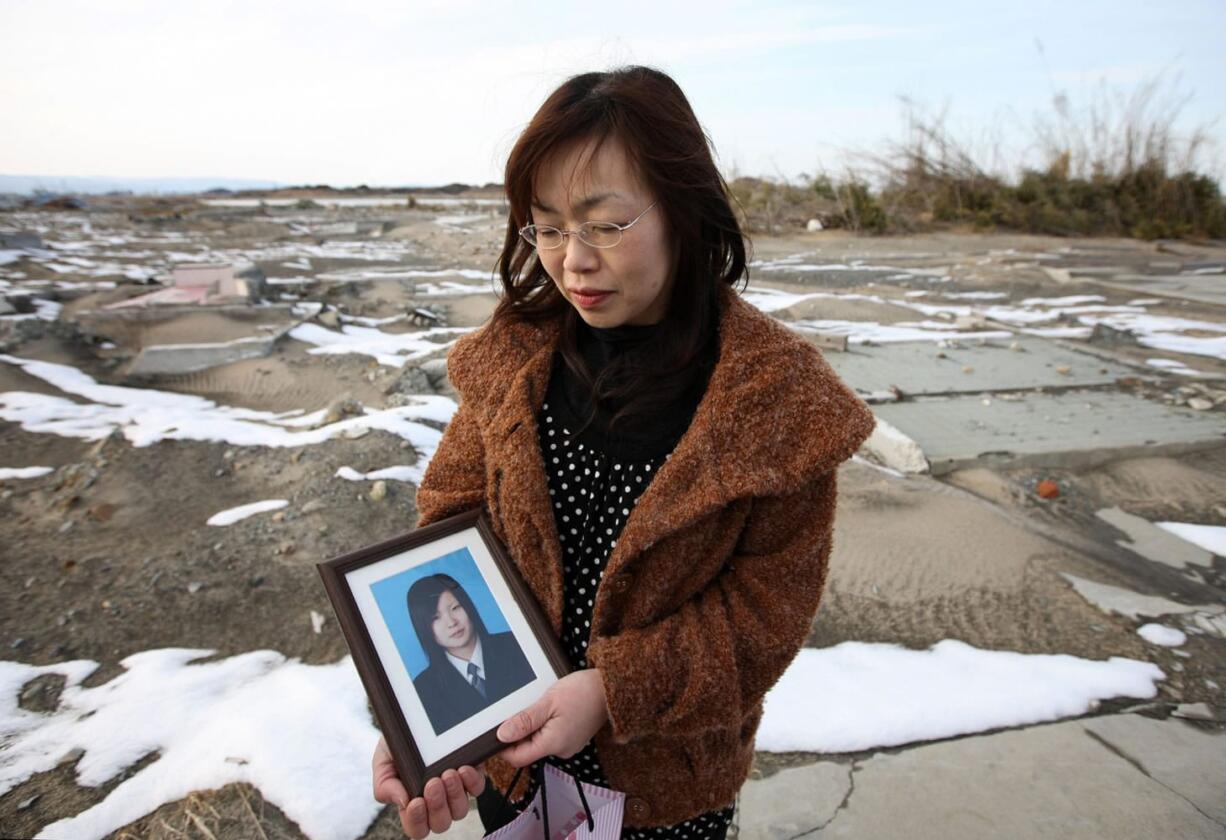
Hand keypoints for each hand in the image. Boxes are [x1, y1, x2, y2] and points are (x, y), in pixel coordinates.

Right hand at [371, 735, 485, 837]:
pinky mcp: (471, 775)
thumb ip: (384, 784)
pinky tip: (463, 769)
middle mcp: (436, 802)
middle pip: (441, 823)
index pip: (417, 828)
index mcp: (413, 804)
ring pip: (460, 810)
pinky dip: (472, 782)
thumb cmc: (397, 744)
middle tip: (432, 783)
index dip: (417, 821)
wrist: (414, 719)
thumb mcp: (384, 761)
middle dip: (437, 806)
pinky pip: (477, 789)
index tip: (416, 801)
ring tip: (448, 773)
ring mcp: (455, 790)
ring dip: (454, 795)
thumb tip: (403, 801)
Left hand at [495, 668, 608, 766]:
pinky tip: (551, 709)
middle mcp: (561, 750)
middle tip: (522, 709)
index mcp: (553, 744)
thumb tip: (502, 735)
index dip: (503, 747)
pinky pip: (550, 736)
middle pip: (527, 749)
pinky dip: (545, 725)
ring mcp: (567, 745)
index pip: (518, 758)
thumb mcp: (548, 702)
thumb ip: (524, 721)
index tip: (497, 731)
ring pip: (538, 742)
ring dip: (533, 727)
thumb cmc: (583, 692)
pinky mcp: (571, 738)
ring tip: (541, 706)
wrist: (610, 688)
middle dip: (519, 732)